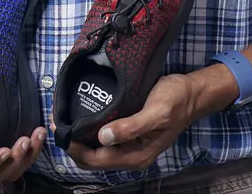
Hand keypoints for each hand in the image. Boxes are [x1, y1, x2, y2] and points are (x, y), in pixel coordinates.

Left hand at [65, 74, 200, 171]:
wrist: (192, 92)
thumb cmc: (176, 101)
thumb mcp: (156, 112)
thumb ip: (131, 127)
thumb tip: (103, 138)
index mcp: (137, 155)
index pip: (97, 160)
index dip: (75, 148)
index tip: (60, 130)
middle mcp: (132, 154)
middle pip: (93, 158)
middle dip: (73, 145)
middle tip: (58, 123)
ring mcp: (130, 145)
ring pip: (97, 150)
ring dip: (80, 139)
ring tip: (65, 120)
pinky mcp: (129, 133)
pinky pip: (104, 138)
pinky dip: (89, 131)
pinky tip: (82, 117)